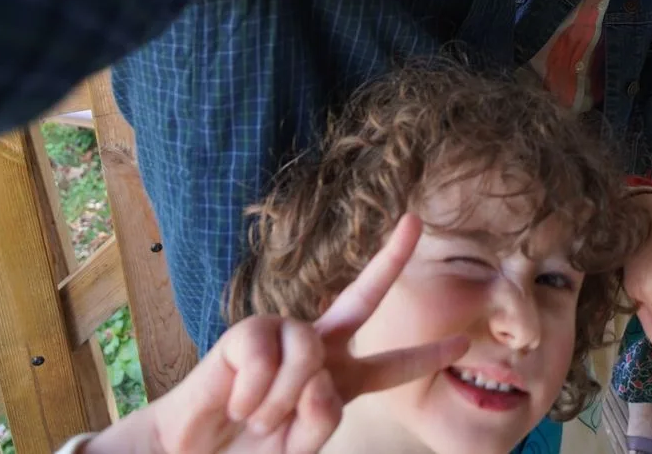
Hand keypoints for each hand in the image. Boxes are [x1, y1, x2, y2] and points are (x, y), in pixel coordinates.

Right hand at [88, 215, 465, 453]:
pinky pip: (269, 356)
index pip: (388, 366)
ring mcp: (281, 336)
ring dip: (284, 401)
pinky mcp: (246, 332)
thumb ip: (322, 417)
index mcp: (336, 379)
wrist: (190, 453)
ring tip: (259, 418)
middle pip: (361, 298)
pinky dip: (256, 394)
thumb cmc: (246, 447)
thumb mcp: (299, 444)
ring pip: (311, 354)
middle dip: (390, 259)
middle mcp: (314, 349)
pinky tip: (238, 403)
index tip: (461, 343)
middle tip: (415, 221)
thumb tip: (320, 375)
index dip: (424, 356)